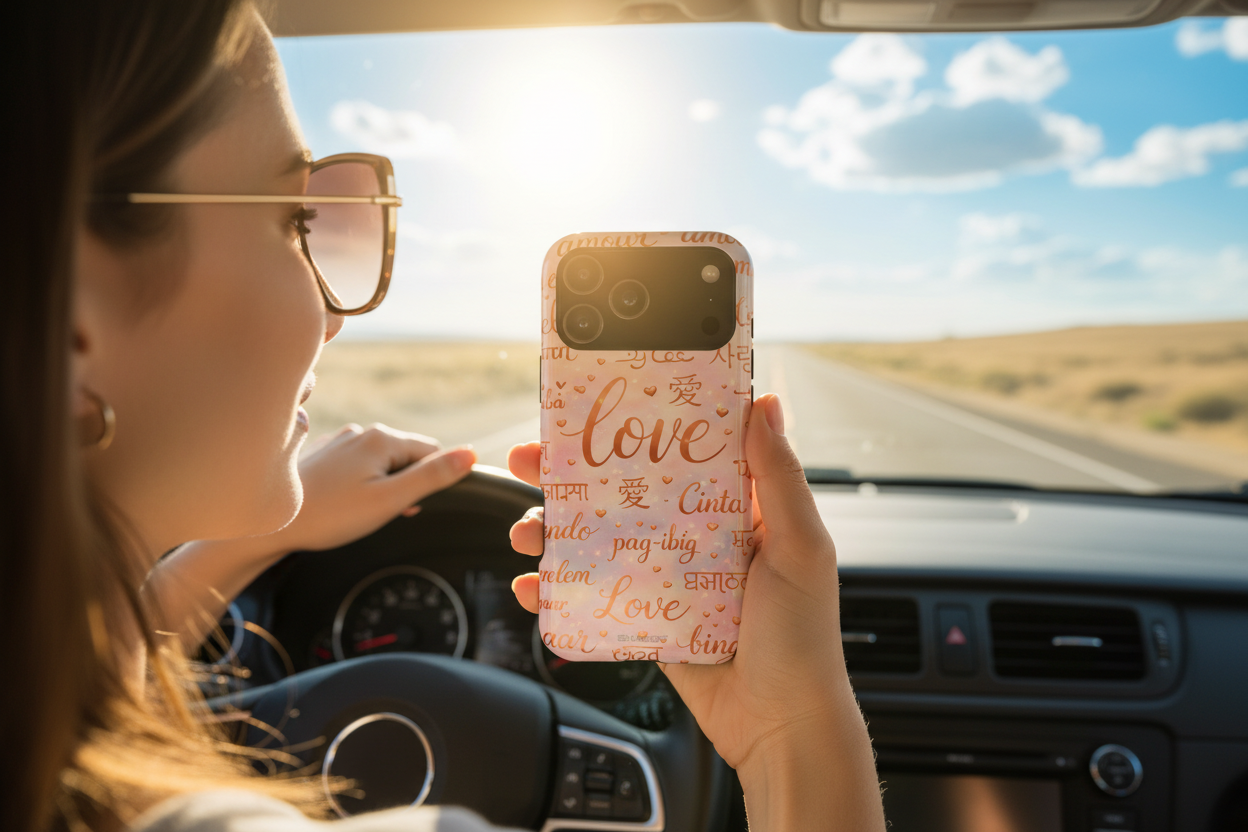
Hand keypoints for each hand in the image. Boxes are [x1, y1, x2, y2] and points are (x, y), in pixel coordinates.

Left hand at [270, 423, 475, 552]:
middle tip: (385, 514)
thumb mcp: (390, 500)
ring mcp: (340, 441)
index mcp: (383, 439)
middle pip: (406, 456)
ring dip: (384, 485)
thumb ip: (432, 477)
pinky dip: (362, 483)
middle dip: (407, 484)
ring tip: (362, 513)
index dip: (433, 482)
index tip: (413, 507)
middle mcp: (362, 432)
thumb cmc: (330, 514)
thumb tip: (470, 455)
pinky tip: (345, 504)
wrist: (270, 522)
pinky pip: (358, 465)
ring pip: (382, 461)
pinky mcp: (323, 454)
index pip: (432, 453)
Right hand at [507, 395, 882, 830]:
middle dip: (570, 475)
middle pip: (623, 490)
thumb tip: (764, 402)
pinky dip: (558, 589)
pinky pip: (595, 594)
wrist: (782, 726)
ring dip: (554, 530)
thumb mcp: (800, 547)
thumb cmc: (804, 636)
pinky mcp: (647, 617)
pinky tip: (532, 587)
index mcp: (736, 507)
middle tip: (528, 460)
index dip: (634, 427)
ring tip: (524, 531)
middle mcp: (696, 534)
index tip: (591, 408)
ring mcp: (667, 576)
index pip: (677, 450)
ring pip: (599, 540)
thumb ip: (779, 477)